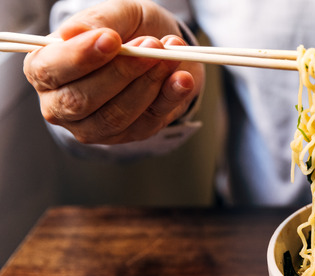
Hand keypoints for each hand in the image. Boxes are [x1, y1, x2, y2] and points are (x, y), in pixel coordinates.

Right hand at [23, 0, 204, 144]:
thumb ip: (96, 22)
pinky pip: (149, 122)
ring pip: (116, 115)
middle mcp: (62, 104)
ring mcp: (96, 126)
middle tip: (152, 45)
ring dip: (148, 83)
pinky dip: (169, 98)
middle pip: (81, 100)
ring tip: (170, 55)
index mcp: (44, 69)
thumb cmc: (127, 30)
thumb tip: (74, 33)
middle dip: (122, 72)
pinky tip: (182, 78)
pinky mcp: (131, 134)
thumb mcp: (115, 15)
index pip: (50, 70)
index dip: (80, 57)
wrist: (161, 47)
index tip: (111, 39)